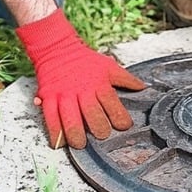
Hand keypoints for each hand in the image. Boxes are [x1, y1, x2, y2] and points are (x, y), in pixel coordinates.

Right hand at [16, 9, 145, 148]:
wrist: (57, 48)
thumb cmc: (84, 60)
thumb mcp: (108, 66)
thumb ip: (126, 79)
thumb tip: (143, 88)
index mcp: (98, 82)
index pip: (112, 103)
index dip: (119, 117)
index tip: (124, 126)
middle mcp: (81, 89)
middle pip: (92, 113)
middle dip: (99, 128)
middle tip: (102, 134)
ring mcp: (64, 94)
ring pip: (70, 119)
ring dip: (76, 134)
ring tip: (81, 143)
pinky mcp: (48, 97)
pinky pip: (50, 118)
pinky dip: (55, 133)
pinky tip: (59, 142)